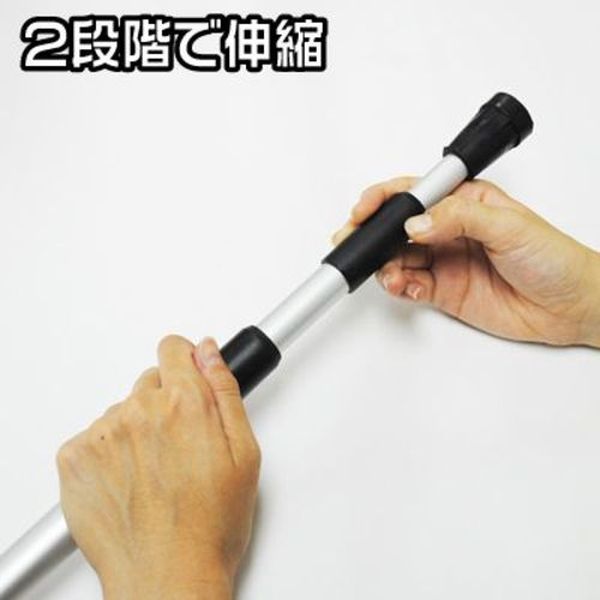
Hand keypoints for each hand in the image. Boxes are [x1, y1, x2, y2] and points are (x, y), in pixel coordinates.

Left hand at [57, 336, 259, 599]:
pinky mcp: (75, 459)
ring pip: (123, 410)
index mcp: (184, 403)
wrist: (168, 578)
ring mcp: (103, 434)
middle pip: (149, 381)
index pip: (173, 348)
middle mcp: (139, 411)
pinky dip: (109, 452)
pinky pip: (94, 436)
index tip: (189, 381)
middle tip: (181, 445)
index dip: (186, 363)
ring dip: (137, 429)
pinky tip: (130, 482)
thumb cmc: (210, 526)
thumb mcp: (244, 452)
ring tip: (157, 472)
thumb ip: (225, 390)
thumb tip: (210, 353)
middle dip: (166, 403)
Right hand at [333, 177, 599, 347]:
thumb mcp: (509, 226)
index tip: (365, 210)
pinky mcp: (442, 290)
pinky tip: (403, 285)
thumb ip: (459, 219)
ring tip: (388, 272)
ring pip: (398, 257)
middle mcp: (449, 230)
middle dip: (371, 233)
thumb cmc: (553, 257)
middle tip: (354, 241)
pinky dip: (399, 285)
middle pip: (397, 226)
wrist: (570, 307)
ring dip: (385, 264)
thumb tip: (416, 222)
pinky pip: (409, 285)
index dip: (384, 198)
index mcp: (464, 202)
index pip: (414, 193)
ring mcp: (443, 260)